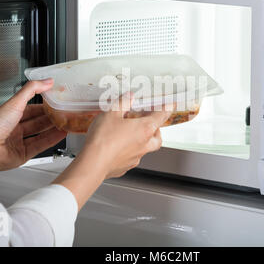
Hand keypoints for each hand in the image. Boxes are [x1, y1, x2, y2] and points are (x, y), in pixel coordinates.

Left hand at [0, 79, 66, 172]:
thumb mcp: (15, 102)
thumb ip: (32, 89)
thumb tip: (47, 81)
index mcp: (9, 115)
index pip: (32, 109)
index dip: (44, 106)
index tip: (57, 102)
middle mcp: (14, 129)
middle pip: (37, 122)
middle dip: (51, 118)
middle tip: (64, 113)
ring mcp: (18, 142)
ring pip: (40, 134)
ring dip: (54, 129)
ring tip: (66, 123)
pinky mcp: (22, 155)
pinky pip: (40, 145)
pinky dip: (52, 140)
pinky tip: (60, 134)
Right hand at [54, 93, 172, 207]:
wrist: (93, 163)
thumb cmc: (103, 140)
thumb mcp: (111, 113)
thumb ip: (123, 103)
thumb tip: (129, 97)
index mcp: (144, 129)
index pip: (161, 116)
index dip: (167, 109)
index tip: (171, 105)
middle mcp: (144, 145)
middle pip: (157, 137)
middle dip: (156, 129)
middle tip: (150, 123)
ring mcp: (135, 158)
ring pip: (146, 149)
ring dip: (142, 141)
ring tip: (131, 134)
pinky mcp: (125, 167)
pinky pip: (131, 157)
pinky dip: (129, 151)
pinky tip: (118, 147)